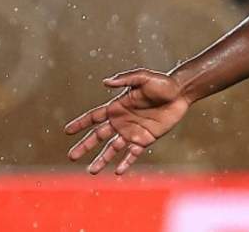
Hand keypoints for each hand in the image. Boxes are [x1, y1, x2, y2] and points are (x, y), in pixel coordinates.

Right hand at [64, 68, 190, 174]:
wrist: (181, 93)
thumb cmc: (162, 83)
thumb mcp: (143, 77)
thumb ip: (125, 78)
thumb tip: (105, 82)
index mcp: (117, 106)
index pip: (94, 117)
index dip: (80, 123)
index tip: (67, 131)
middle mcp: (121, 121)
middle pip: (98, 136)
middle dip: (85, 146)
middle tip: (72, 156)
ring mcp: (132, 131)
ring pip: (113, 148)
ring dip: (102, 159)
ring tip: (91, 171)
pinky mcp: (145, 139)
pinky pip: (133, 153)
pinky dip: (126, 162)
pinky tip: (118, 171)